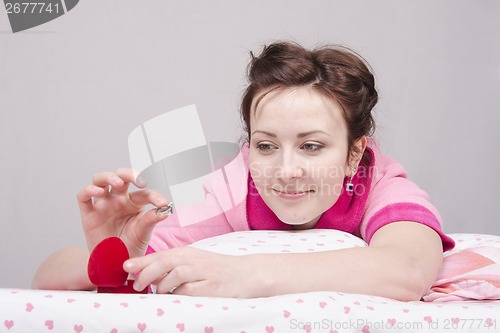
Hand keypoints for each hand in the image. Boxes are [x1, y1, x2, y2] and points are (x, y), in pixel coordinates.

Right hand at [77, 168, 169, 257]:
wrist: (114, 264)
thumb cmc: (130, 245)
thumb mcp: (143, 232)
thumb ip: (151, 220)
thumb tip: (165, 210)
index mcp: (134, 203)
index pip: (144, 193)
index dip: (154, 196)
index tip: (163, 203)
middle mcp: (118, 199)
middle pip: (121, 176)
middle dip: (129, 174)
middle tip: (139, 181)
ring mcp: (103, 204)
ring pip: (100, 179)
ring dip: (108, 177)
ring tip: (118, 182)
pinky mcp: (88, 213)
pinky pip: (83, 196)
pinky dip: (89, 190)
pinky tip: (98, 192)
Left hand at [123, 247, 258, 297]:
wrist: (246, 274)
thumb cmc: (216, 270)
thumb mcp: (193, 263)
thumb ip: (171, 268)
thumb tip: (145, 275)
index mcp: (187, 253)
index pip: (159, 255)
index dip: (141, 261)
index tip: (125, 267)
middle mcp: (193, 260)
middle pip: (163, 263)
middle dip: (146, 274)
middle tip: (136, 286)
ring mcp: (202, 273)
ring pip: (173, 277)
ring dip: (161, 287)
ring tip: (158, 293)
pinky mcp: (210, 287)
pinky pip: (187, 292)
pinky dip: (178, 295)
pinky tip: (177, 297)